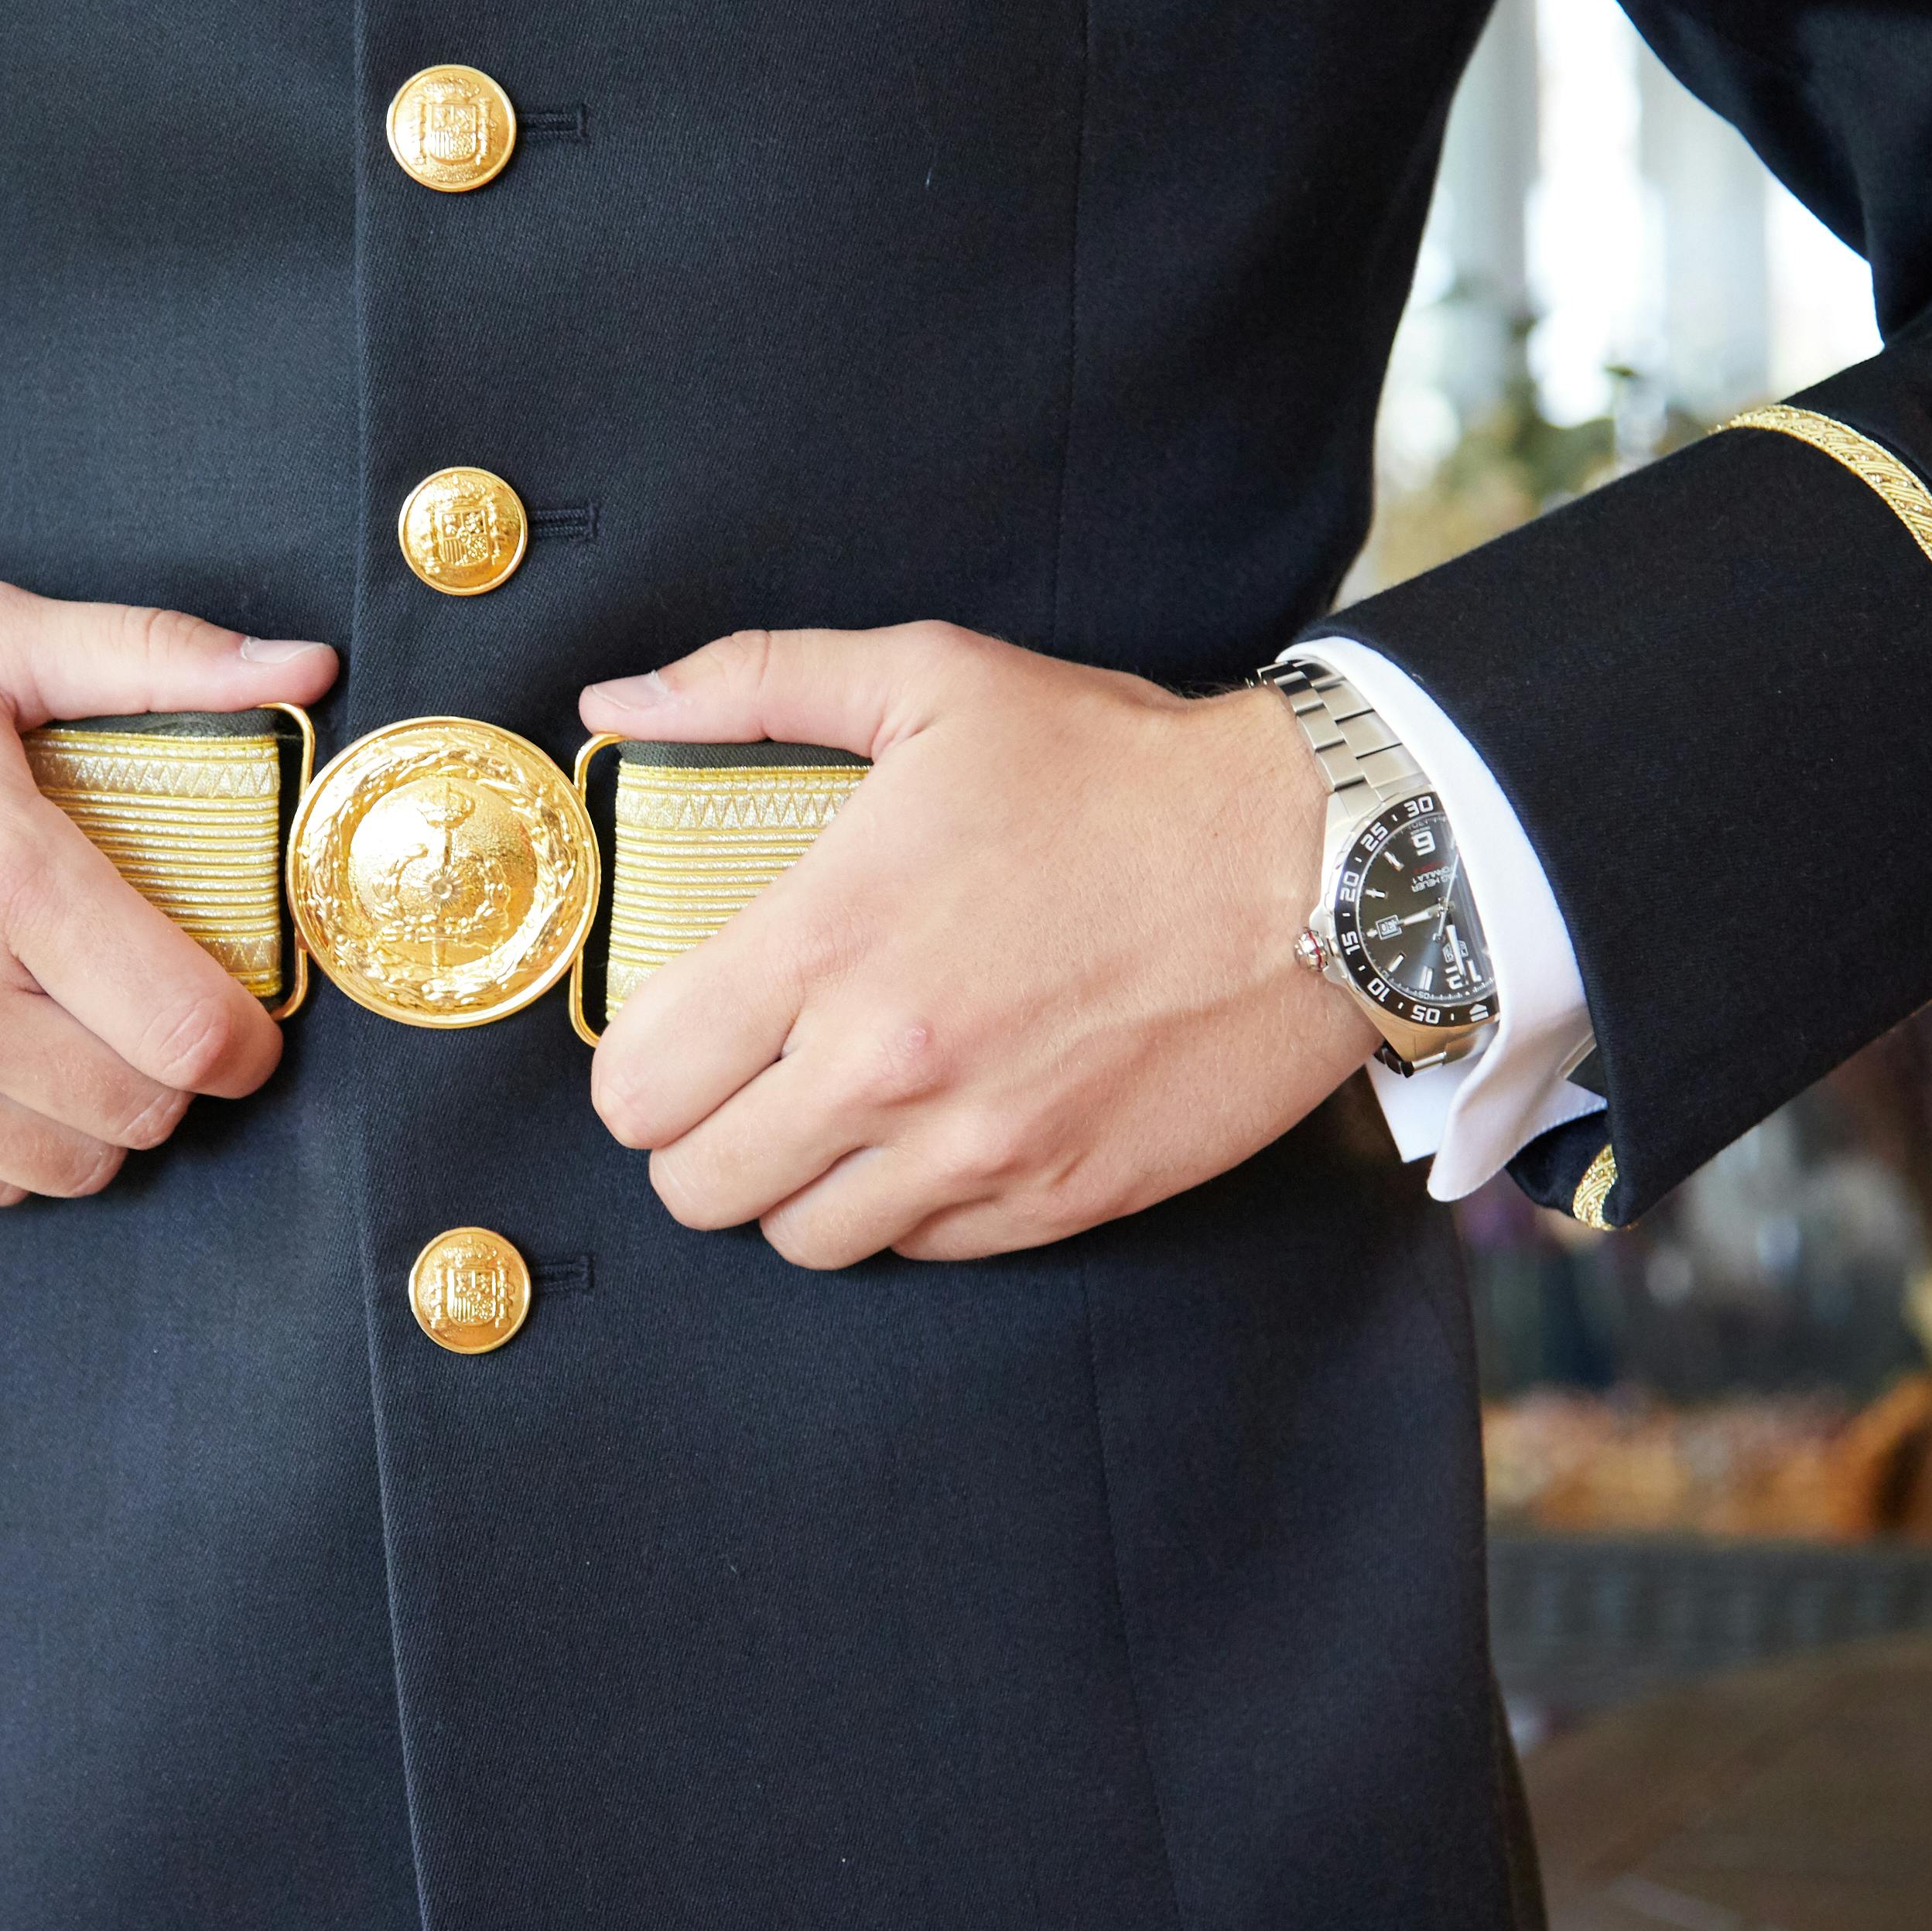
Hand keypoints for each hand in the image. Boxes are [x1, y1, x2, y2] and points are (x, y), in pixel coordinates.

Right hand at [0, 581, 335, 1203]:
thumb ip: (152, 656)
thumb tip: (308, 665)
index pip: (190, 1028)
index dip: (247, 1040)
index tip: (245, 1018)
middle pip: (143, 1109)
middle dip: (178, 1073)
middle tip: (156, 1017)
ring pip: (70, 1165)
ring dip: (100, 1119)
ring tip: (77, 1044)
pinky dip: (12, 1149)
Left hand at [577, 624, 1377, 1266]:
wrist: (1317, 863)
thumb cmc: (1118, 765)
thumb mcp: (930, 680)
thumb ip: (752, 684)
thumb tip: (614, 699)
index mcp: (827, 941)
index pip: (639, 1085)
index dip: (638, 1068)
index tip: (676, 1035)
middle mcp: (884, 1067)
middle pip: (695, 1186)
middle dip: (700, 1137)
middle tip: (744, 1081)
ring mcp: (972, 1150)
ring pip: (798, 1239)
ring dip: (796, 1185)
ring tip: (834, 1113)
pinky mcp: (1055, 1201)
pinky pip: (917, 1250)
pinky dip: (904, 1207)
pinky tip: (933, 1129)